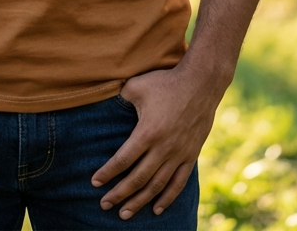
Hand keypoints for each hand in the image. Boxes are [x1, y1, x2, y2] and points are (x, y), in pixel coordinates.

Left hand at [92, 65, 225, 219]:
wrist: (201, 83)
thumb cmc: (166, 82)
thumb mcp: (137, 85)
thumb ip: (121, 98)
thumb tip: (109, 104)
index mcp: (147, 132)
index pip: (123, 160)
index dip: (108, 173)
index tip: (95, 183)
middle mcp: (163, 148)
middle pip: (138, 178)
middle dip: (119, 194)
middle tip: (104, 205)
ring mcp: (179, 154)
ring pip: (157, 185)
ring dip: (140, 201)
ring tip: (125, 214)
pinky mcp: (191, 155)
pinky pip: (178, 182)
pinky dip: (167, 198)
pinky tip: (156, 209)